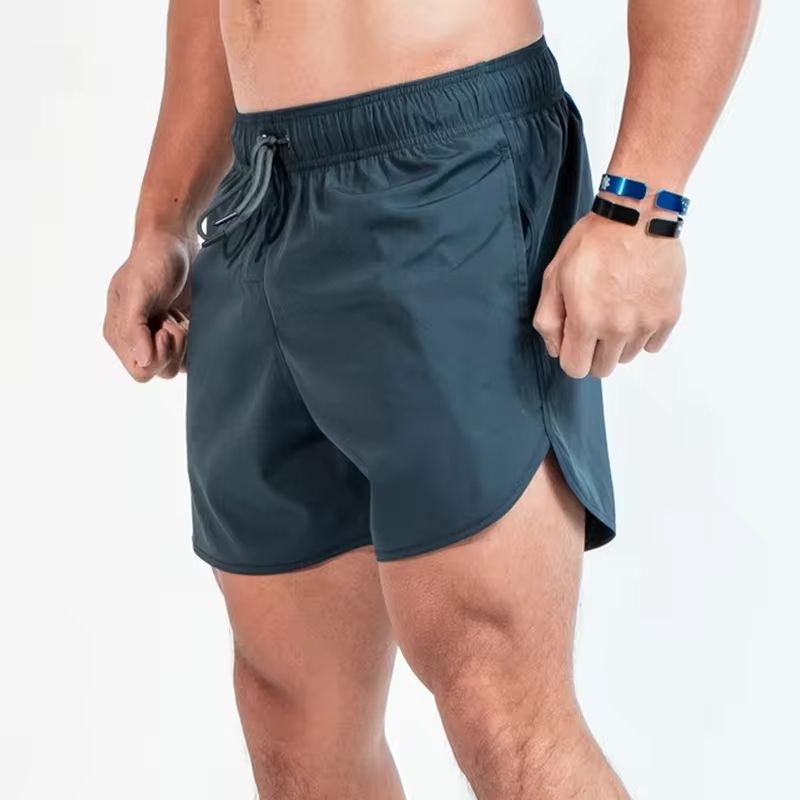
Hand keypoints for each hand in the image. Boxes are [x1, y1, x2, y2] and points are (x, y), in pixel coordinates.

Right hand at [104, 230, 194, 381]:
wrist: (175, 242)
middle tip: (172, 318)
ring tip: (178, 315)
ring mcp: (159, 338)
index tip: (163, 328)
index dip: (157, 356)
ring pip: (177, 365)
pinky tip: (188, 318)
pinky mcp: (179, 334)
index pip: (140, 371)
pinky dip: (195, 341)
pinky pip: (190, 356)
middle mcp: (137, 341)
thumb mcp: (138, 290)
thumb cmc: (151, 261)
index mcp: (119, 334)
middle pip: (161, 371)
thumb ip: (134, 327)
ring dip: (184, 343)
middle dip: (173, 347)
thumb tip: (143, 360)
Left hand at [533, 212, 685, 378]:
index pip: (576, 369)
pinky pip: (652, 344)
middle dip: (594, 350)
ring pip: (627, 356)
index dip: (571, 355)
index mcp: (586, 321)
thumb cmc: (593, 242)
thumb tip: (556, 349)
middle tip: (595, 320)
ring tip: (616, 307)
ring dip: (619, 341)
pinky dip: (643, 332)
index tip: (574, 338)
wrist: (637, 216)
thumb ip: (548, 319)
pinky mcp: (669, 315)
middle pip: (603, 368)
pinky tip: (636, 306)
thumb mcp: (554, 276)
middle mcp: (618, 329)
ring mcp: (647, 324)